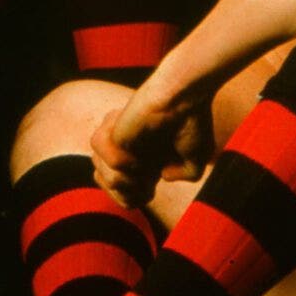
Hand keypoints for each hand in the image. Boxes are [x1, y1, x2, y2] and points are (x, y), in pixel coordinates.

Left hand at [90, 90, 215, 208]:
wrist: (185, 97)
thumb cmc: (192, 122)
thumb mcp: (195, 161)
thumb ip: (182, 175)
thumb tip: (161, 176)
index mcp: (142, 157)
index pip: (121, 191)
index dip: (134, 198)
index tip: (151, 189)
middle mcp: (126, 148)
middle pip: (108, 188)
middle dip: (126, 194)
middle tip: (145, 183)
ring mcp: (117, 139)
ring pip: (100, 175)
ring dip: (123, 182)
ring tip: (142, 169)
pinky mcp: (112, 129)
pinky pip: (105, 156)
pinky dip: (119, 165)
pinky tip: (136, 157)